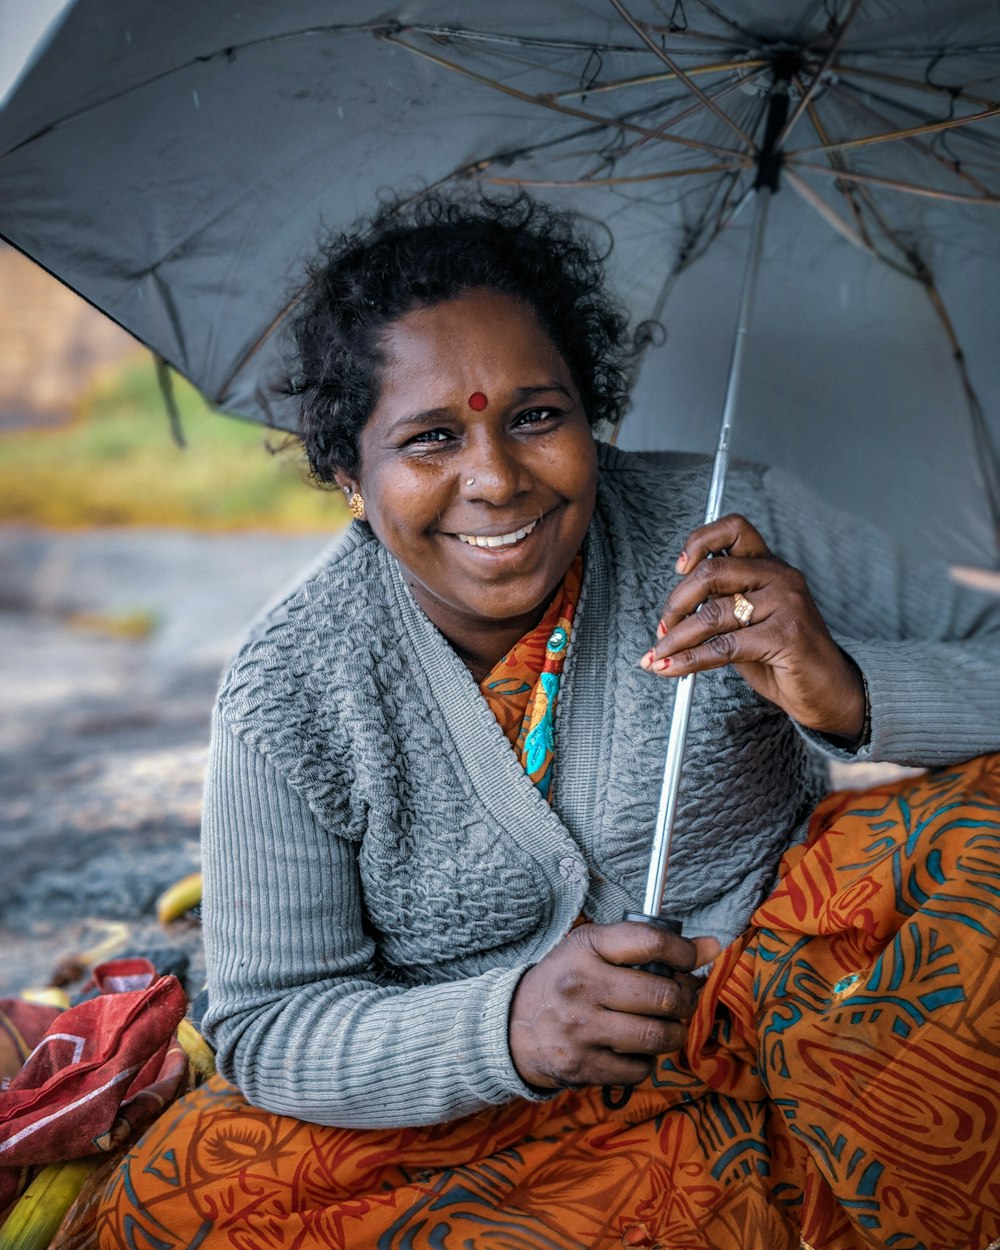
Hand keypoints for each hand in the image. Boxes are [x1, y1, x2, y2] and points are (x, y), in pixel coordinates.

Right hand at [508, 921, 719, 1090]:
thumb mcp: (597, 949)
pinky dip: (649, 1060)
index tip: (691, 960)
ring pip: (657, 1035)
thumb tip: (713, 947)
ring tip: (667, 1024)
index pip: (651, 942)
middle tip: (683, 999)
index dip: (684, 952)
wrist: (514, 1026)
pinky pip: (640, 1068)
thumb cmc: (566, 980)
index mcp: (586, 947)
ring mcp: (581, 1028)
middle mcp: (582, 985)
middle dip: (685, 999)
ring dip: (674, 1032)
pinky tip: (638, 1048)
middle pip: (662, 995)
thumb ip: (651, 946)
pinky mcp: (583, 1065)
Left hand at [640, 513, 865, 740]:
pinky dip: (690, 659)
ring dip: (677, 638)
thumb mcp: (747, 626)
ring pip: (713, 613)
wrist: (829, 692)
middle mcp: (780, 577)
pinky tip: (673, 668)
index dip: (699, 542)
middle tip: (663, 628)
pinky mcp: (786, 635)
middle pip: (712, 571)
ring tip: (659, 655)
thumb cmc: (784, 659)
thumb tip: (671, 617)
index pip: (733, 529)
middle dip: (677, 602)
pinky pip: (724, 646)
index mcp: (770, 566)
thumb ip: (719, 610)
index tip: (679, 568)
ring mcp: (786, 604)